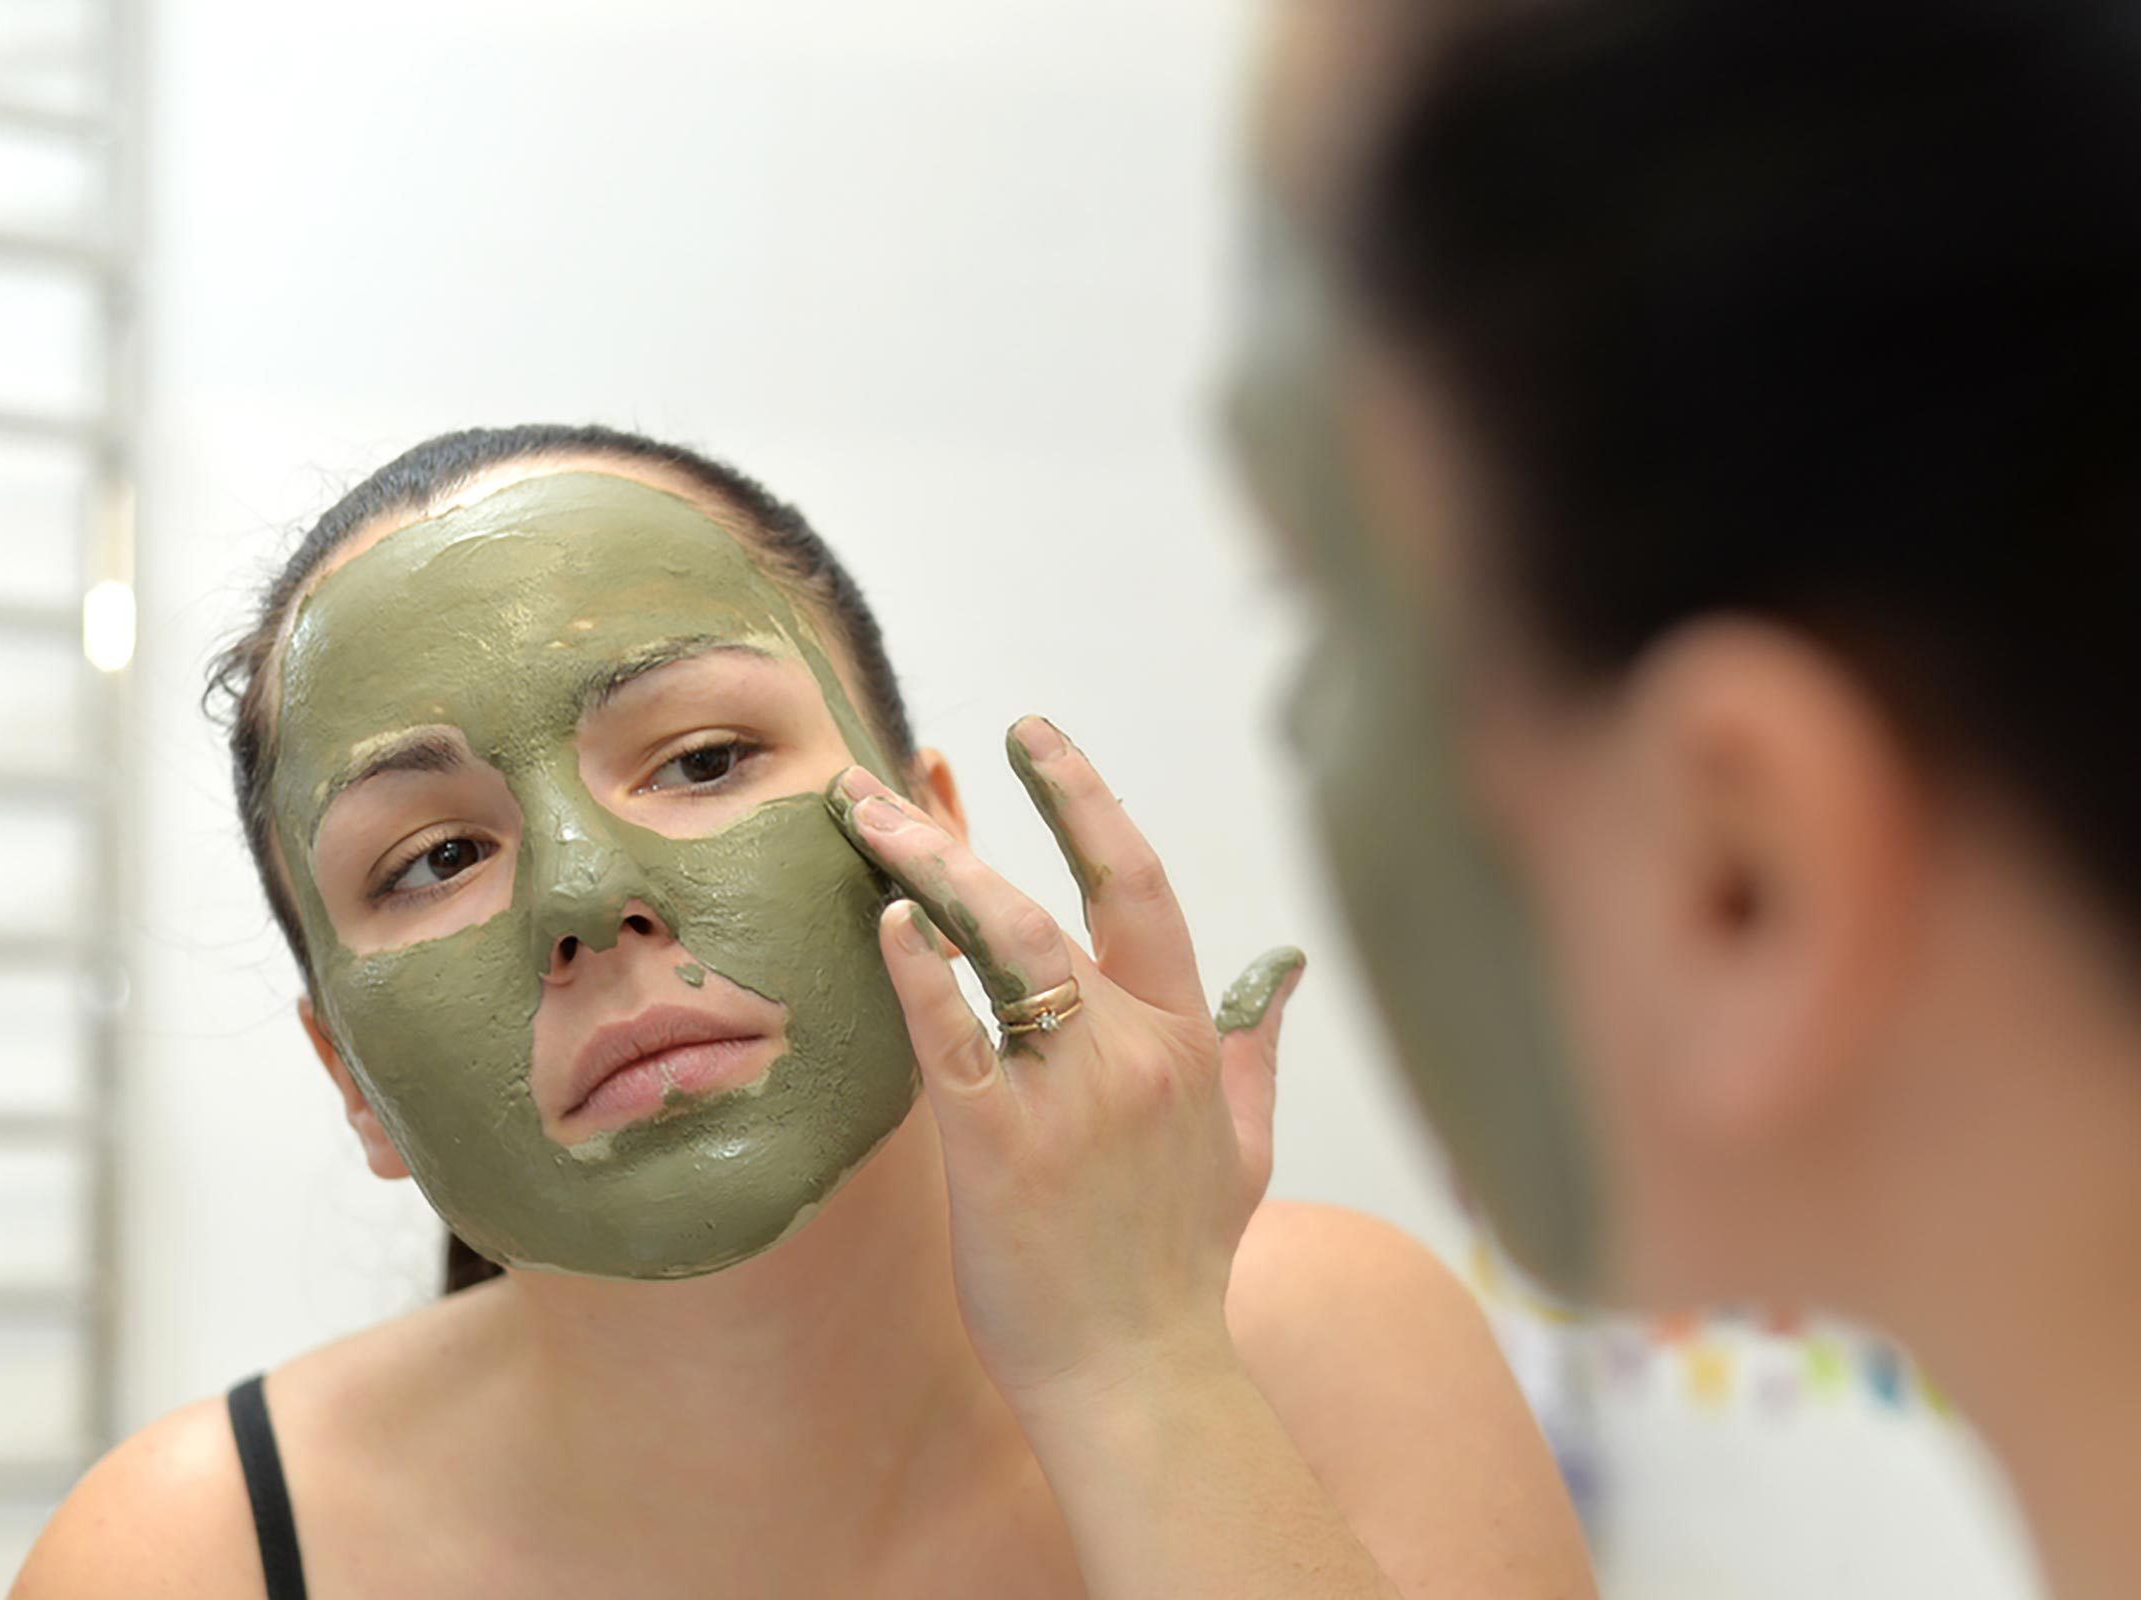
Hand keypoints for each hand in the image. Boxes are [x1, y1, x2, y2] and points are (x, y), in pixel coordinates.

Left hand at [826, 716, 1304, 1418]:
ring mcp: (1068, 1096)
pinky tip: (885, 921)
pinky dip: (918, 972)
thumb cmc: (1183, 1265)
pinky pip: (952, 1037)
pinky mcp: (1000, 1149)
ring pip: (1003, 945)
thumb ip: (1254, 1051)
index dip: (1085, 800)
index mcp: (1183, 1041)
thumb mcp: (1245, 1148)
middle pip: (1046, 902)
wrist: (1143, 1376)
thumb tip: (1278, 974)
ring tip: (862, 823)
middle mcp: (1131, 1051)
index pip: (1137, 887)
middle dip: (963, 823)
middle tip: (884, 777)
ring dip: (930, 871)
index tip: (1031, 736)